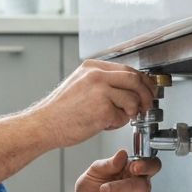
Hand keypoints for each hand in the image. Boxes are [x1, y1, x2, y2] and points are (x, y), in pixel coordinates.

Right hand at [32, 61, 158, 147]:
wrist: (44, 125)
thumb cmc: (60, 110)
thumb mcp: (80, 84)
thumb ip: (103, 82)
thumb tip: (129, 87)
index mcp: (92, 67)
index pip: (127, 69)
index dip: (142, 81)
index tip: (147, 90)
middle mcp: (97, 75)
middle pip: (135, 79)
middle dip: (146, 94)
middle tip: (146, 105)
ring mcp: (100, 92)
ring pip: (133, 99)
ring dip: (131, 112)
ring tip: (116, 117)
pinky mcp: (103, 110)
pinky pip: (123, 117)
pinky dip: (117, 123)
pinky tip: (103, 124)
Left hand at [73, 149, 160, 191]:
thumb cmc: (89, 191)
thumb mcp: (95, 172)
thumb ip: (109, 163)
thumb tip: (122, 154)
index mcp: (132, 171)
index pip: (151, 164)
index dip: (146, 164)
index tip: (133, 165)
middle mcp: (139, 185)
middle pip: (146, 178)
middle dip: (129, 178)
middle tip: (113, 181)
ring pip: (140, 190)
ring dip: (118, 189)